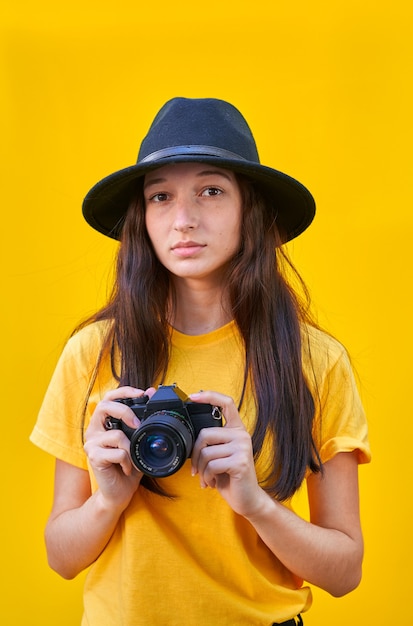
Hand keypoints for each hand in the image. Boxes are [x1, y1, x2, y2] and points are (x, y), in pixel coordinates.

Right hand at [84, 386, 155, 509]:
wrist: (119, 493)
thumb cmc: (128, 465)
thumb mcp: (137, 441)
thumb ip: (142, 422)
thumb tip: (153, 395)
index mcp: (104, 423)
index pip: (109, 398)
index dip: (124, 391)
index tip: (143, 393)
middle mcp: (94, 431)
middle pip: (104, 406)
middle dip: (124, 411)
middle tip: (137, 424)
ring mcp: (92, 444)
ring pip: (116, 435)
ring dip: (130, 448)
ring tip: (132, 459)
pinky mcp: (94, 457)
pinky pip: (118, 453)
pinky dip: (128, 462)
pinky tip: (127, 469)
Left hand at [190, 390, 263, 516]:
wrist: (247, 499)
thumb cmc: (230, 476)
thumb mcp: (220, 455)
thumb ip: (212, 441)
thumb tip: (191, 435)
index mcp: (236, 430)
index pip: (226, 403)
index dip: (210, 396)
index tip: (193, 396)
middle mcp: (241, 435)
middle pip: (205, 434)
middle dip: (195, 455)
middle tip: (197, 469)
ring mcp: (242, 448)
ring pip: (206, 452)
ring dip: (201, 470)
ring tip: (208, 478)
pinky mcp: (240, 462)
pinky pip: (212, 466)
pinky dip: (207, 477)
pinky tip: (212, 482)